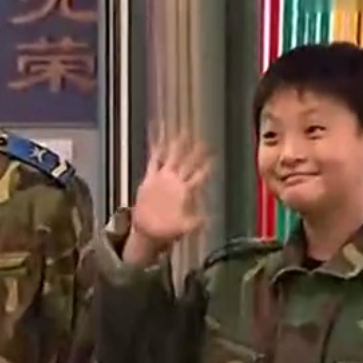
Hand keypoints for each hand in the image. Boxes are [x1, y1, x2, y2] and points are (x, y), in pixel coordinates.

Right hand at [129, 130, 211, 250]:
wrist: (148, 232)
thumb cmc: (167, 230)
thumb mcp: (183, 228)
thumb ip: (195, 223)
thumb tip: (208, 220)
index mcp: (185, 191)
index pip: (198, 174)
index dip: (206, 164)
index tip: (214, 153)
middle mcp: (175, 182)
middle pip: (187, 161)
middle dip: (193, 149)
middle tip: (201, 135)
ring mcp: (163, 179)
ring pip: (171, 157)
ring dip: (175, 145)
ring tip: (180, 131)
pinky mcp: (150, 179)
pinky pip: (153, 161)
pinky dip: (155, 150)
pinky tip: (157, 139)